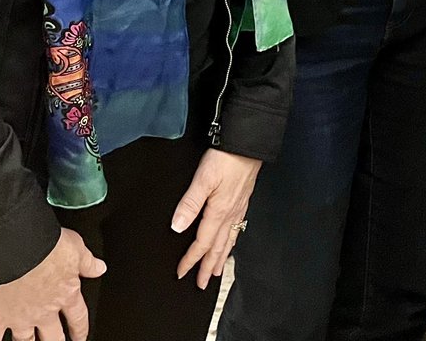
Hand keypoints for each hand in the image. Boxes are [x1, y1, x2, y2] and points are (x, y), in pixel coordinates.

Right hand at [0, 228, 105, 340]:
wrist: (17, 246)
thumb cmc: (46, 244)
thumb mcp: (76, 248)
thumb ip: (88, 262)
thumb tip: (100, 268)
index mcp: (65, 293)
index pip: (78, 318)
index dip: (80, 329)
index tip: (80, 336)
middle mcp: (44, 311)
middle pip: (53, 337)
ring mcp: (20, 317)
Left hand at [171, 149, 261, 287]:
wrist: (249, 143)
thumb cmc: (227, 158)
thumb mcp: (203, 179)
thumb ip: (189, 203)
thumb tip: (177, 227)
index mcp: (218, 212)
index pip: (202, 242)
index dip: (191, 259)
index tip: (182, 272)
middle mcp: (230, 213)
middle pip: (218, 247)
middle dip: (209, 266)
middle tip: (203, 283)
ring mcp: (239, 207)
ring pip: (229, 240)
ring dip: (222, 257)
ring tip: (218, 270)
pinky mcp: (244, 198)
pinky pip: (237, 228)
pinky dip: (233, 241)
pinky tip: (232, 239)